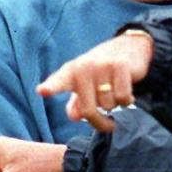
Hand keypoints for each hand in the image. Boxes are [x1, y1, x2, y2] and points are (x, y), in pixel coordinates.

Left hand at [37, 31, 153, 131]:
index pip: (58, 82)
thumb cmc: (100, 73)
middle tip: (107, 124)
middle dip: (100, 121)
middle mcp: (83, 67)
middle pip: (88, 110)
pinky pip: (123, 97)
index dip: (51, 87)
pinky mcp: (120, 66)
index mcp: (69, 72)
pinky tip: (127, 93)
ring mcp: (102, 65)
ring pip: (109, 105)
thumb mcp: (83, 87)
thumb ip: (77, 104)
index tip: (42, 91)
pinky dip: (127, 100)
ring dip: (115, 105)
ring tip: (114, 93)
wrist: (128, 48)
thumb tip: (76, 116)